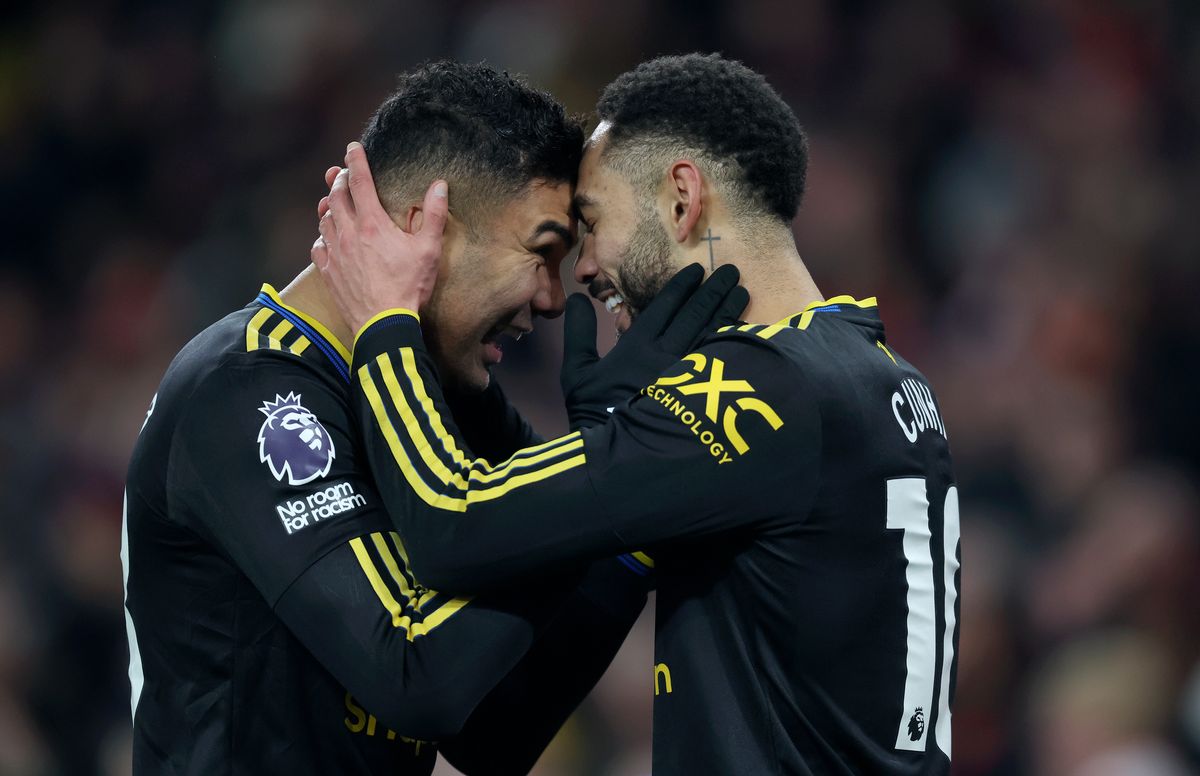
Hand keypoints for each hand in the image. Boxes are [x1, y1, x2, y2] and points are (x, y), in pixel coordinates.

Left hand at [310, 142, 447, 335]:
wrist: (383, 324)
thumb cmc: (409, 287)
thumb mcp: (429, 250)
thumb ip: (434, 215)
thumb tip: (439, 186)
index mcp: (373, 223)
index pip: (360, 181)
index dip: (356, 160)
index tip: (352, 147)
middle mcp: (349, 233)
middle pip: (337, 197)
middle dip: (338, 180)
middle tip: (340, 173)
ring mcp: (335, 253)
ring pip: (325, 220)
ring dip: (328, 207)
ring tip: (332, 202)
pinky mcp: (328, 273)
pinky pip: (318, 248)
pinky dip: (322, 237)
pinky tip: (327, 239)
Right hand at [561, 263, 748, 429]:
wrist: (614, 460)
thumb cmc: (593, 414)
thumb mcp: (577, 372)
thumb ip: (579, 332)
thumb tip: (579, 298)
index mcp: (637, 348)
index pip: (665, 307)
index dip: (682, 285)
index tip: (696, 270)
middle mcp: (666, 358)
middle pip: (696, 315)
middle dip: (714, 290)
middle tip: (730, 271)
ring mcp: (687, 380)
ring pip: (713, 336)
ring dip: (728, 312)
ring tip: (742, 293)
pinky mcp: (701, 400)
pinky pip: (721, 365)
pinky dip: (733, 346)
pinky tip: (745, 333)